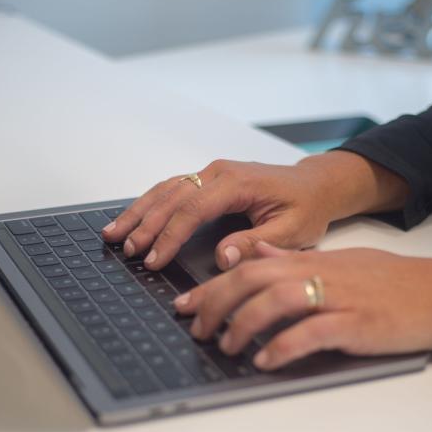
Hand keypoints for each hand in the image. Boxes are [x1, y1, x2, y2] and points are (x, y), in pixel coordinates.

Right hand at [101, 152, 408, 271]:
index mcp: (238, 183)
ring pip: (166, 189)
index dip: (170, 235)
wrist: (317, 185)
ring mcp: (211, 173)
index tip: (154, 259)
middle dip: (146, 224)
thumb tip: (222, 258)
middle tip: (126, 249)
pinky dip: (149, 204)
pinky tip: (133, 219)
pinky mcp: (208, 179)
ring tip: (114, 234)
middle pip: (172, 197)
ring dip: (139, 212)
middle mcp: (219, 172)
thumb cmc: (307, 207)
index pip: (194, 210)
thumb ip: (255, 243)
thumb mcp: (291, 232)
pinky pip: (172, 189)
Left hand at [173, 243, 431, 369]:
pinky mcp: (357, 322)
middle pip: (253, 279)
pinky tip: (265, 360)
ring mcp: (338, 297)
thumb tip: (260, 254)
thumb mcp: (341, 262)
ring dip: (243, 324)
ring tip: (226, 346)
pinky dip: (284, 346)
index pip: (249, 266)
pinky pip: (312, 332)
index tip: (184, 304)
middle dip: (215, 303)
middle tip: (196, 328)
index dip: (211, 286)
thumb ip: (296, 259)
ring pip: (276, 300)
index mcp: (311, 261)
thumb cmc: (394, 282)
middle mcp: (319, 274)